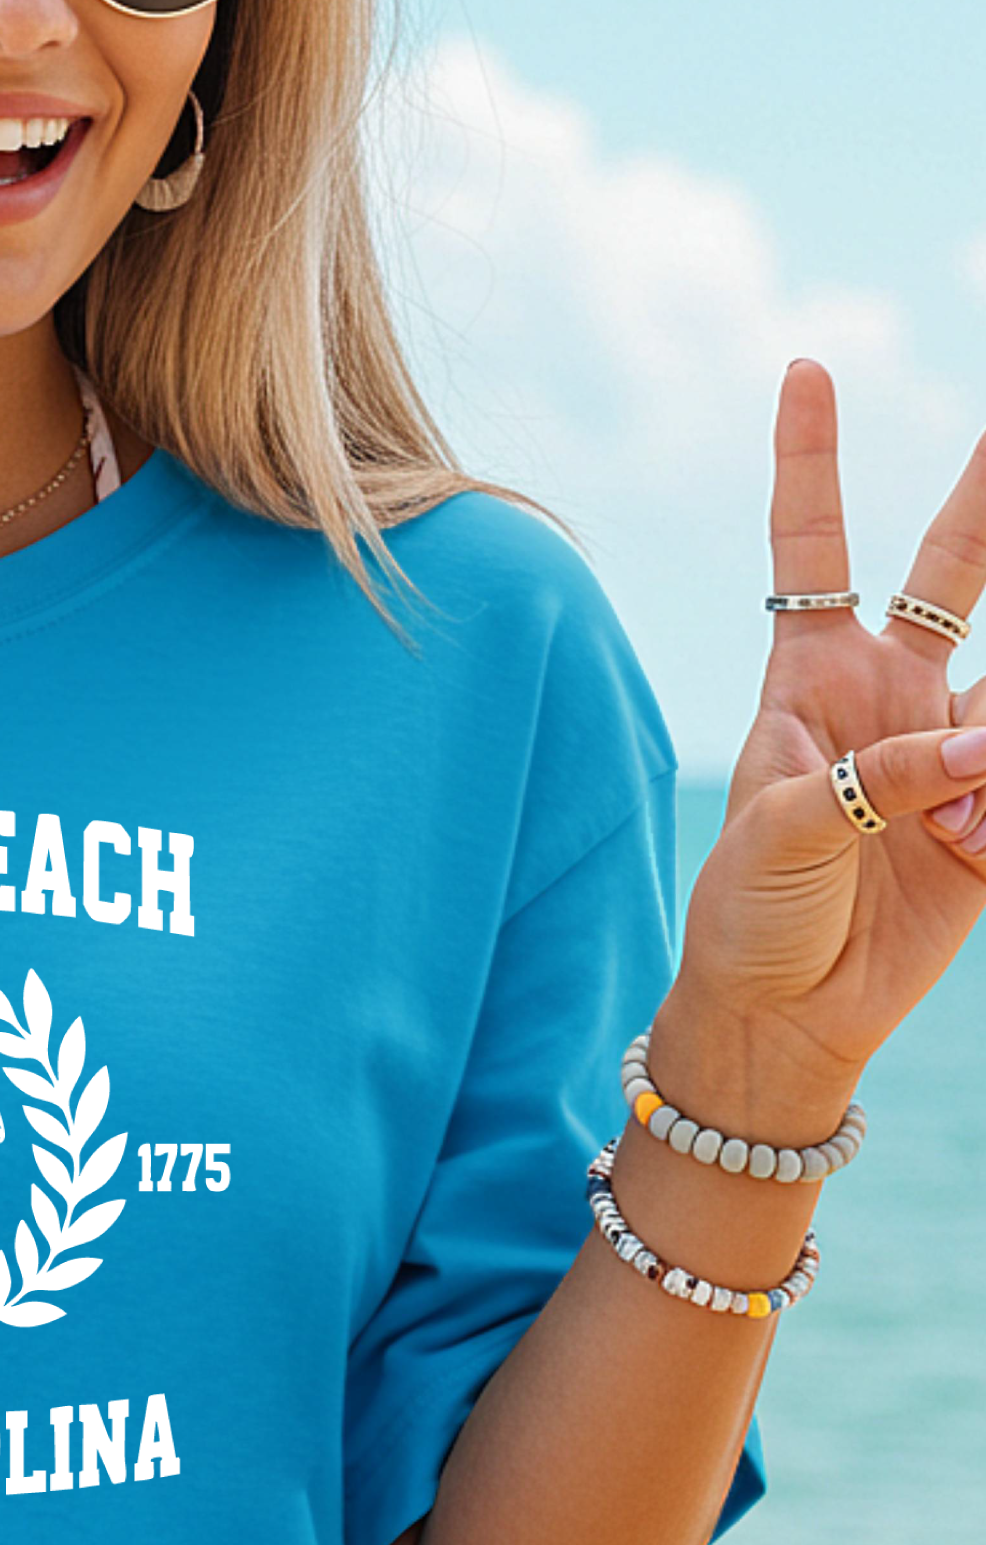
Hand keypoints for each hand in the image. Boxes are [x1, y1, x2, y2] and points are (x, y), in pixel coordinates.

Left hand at [669, 359, 985, 1089]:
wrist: (784, 1010)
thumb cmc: (748, 912)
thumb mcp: (780, 837)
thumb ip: (872, 780)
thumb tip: (977, 746)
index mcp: (810, 678)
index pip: (813, 549)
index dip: (810, 463)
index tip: (803, 368)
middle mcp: (887, 695)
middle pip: (954, 568)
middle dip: (984, 493)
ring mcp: (948, 749)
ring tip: (950, 832)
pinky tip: (966, 858)